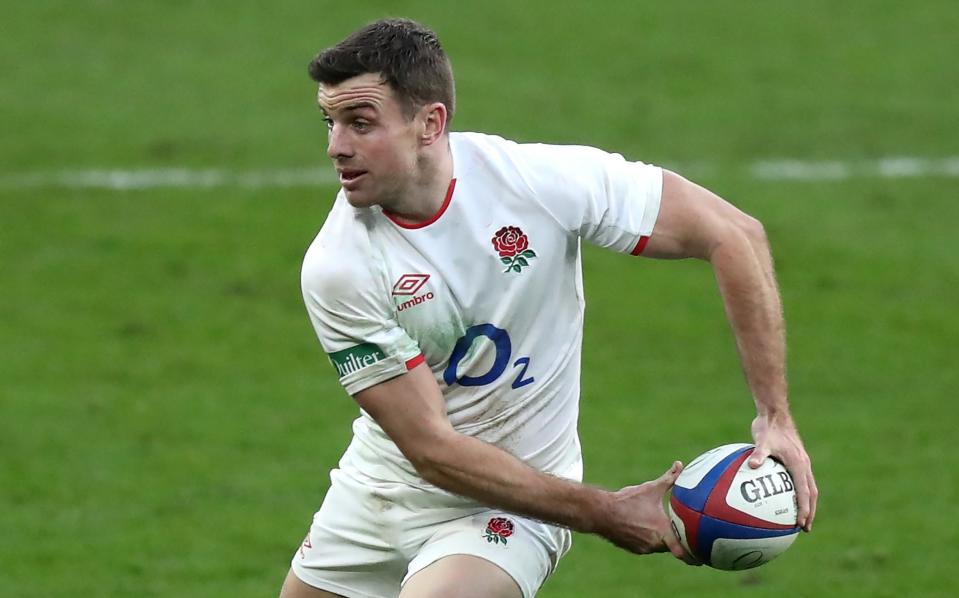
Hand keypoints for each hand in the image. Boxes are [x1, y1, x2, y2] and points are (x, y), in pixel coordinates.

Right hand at [599, 461, 699, 564]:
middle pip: (672, 547)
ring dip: (663, 540)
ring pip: (659, 546)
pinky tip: (645, 531)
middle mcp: (654, 544)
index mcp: (662, 531)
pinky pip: (646, 546)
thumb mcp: (651, 488)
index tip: (703, 556)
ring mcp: (643, 548)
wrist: (601, 512)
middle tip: (689, 541)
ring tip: (666, 533)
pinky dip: (650, 540)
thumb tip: (679, 464)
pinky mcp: (633, 548)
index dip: (694, 555)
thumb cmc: (627, 501)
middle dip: (679, 543)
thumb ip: (668, 479)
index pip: (683, 550)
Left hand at [750, 414, 818, 531]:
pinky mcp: (796, 459)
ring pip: (808, 487)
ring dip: (807, 504)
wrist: (774, 413)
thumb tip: (752, 465)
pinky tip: (785, 499)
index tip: (801, 523)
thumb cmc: (768, 427)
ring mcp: (801, 462)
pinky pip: (799, 480)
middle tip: (805, 528)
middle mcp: (804, 465)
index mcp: (799, 464)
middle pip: (811, 493)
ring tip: (800, 519)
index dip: (804, 509)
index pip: (804, 491)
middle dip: (809, 512)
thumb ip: (758, 454)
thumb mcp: (762, 440)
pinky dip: (798, 492)